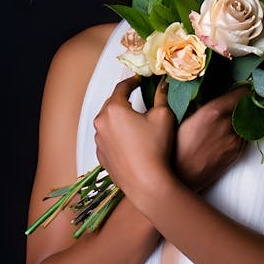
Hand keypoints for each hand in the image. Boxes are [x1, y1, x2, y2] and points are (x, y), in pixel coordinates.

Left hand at [93, 76, 175, 193]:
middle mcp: (102, 123)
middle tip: (137, 98)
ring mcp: (100, 141)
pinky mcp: (102, 156)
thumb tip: (163, 85)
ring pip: (109, 122)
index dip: (132, 81)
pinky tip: (131, 141)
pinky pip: (108, 139)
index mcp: (114, 109)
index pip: (122, 87)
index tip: (138, 80)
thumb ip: (162, 96)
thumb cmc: (155, 149)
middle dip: (124, 100)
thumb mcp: (163, 116)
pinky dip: (117, 136)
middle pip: (112, 104)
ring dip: (120, 119)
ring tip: (135, 122)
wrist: (147, 183)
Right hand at [174, 87, 246, 190]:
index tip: (242, 87)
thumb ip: (198, 104)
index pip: (240, 94)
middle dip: (240, 104)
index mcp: (213, 112)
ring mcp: (234, 141)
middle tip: (233, 102)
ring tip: (225, 121)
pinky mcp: (236, 154)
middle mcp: (227, 125)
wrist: (180, 177)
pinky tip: (224, 135)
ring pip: (245, 123)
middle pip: (244, 107)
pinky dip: (238, 133)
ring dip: (239, 119)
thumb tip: (206, 93)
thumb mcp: (181, 118)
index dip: (242, 89)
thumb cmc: (175, 148)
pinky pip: (243, 138)